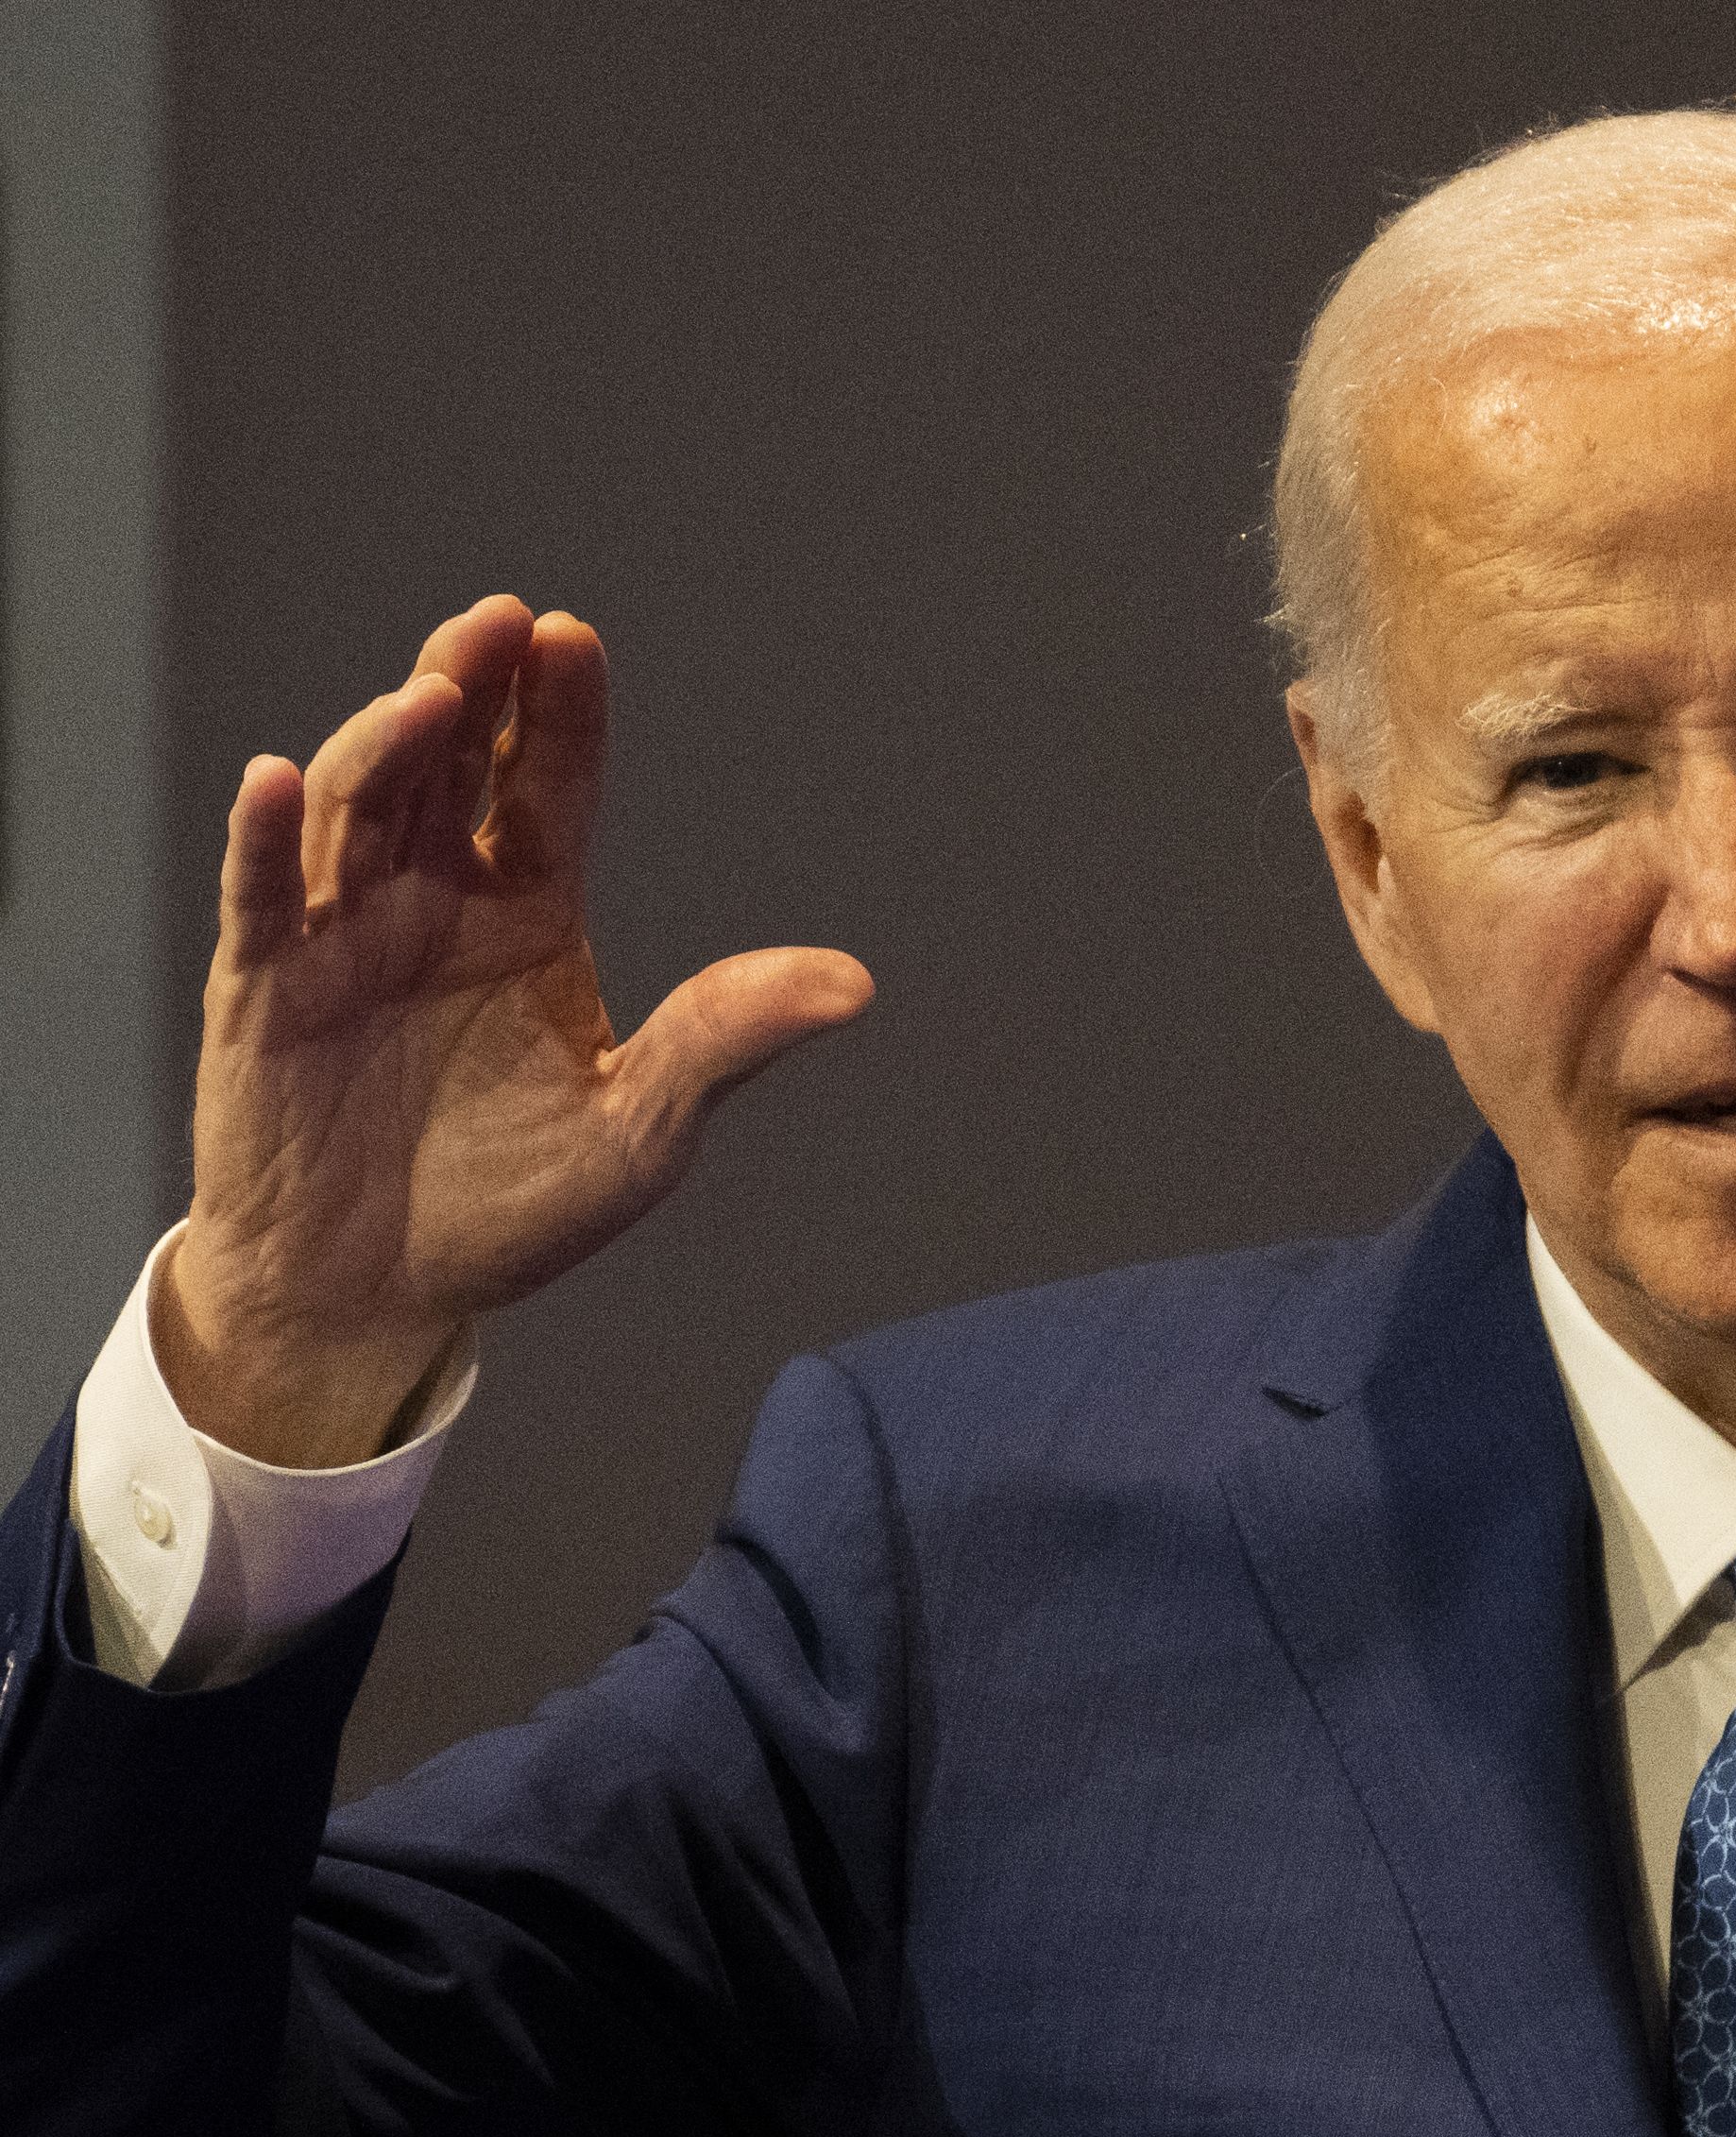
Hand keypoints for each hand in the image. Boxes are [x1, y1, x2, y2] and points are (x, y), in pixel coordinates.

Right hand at [163, 596, 872, 1466]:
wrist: (380, 1296)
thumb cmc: (513, 1207)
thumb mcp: (642, 1130)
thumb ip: (725, 1041)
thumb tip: (856, 984)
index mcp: (530, 915)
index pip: (550, 787)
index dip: (561, 714)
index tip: (575, 638)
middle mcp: (435, 903)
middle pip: (450, 766)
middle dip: (470, 687)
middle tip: (501, 622)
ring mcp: (343, 936)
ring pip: (356, 809)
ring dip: (384, 747)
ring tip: (428, 699)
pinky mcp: (262, 989)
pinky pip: (261, 899)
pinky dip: (264, 838)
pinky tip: (276, 782)